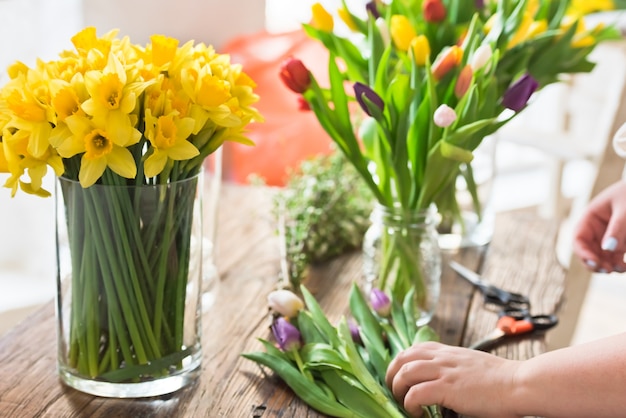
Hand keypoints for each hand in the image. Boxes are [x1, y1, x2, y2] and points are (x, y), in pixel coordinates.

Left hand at [385, 342, 520, 417]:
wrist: (519, 383)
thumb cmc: (502, 380)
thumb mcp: (472, 364)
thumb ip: (455, 367)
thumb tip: (445, 380)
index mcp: (448, 351)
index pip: (414, 348)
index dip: (401, 361)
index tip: (399, 376)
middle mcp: (442, 358)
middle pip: (402, 357)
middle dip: (392, 374)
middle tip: (395, 391)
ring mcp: (444, 371)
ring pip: (404, 373)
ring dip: (398, 389)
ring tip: (404, 403)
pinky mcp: (448, 388)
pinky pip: (416, 393)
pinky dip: (410, 404)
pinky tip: (418, 413)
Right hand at [573, 180, 625, 272]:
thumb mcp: (625, 209)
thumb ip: (617, 228)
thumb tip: (607, 249)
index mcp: (590, 217)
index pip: (579, 238)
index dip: (583, 253)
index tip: (595, 263)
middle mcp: (595, 229)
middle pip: (587, 251)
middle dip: (595, 263)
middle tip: (607, 270)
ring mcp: (607, 236)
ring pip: (601, 257)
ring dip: (607, 266)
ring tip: (620, 269)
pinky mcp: (620, 242)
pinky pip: (614, 257)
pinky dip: (617, 264)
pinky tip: (624, 267)